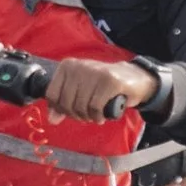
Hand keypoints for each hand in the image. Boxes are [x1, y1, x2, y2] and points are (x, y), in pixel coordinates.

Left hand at [40, 53, 158, 122]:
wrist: (134, 78)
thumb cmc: (103, 86)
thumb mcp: (80, 91)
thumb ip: (63, 104)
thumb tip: (52, 119)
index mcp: (67, 66)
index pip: (51, 94)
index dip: (60, 109)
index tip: (71, 112)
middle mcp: (79, 66)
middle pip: (65, 103)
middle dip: (75, 115)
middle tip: (86, 116)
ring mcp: (95, 72)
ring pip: (80, 106)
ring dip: (88, 117)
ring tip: (95, 114)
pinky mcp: (110, 81)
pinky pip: (95, 107)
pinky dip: (98, 116)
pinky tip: (102, 115)